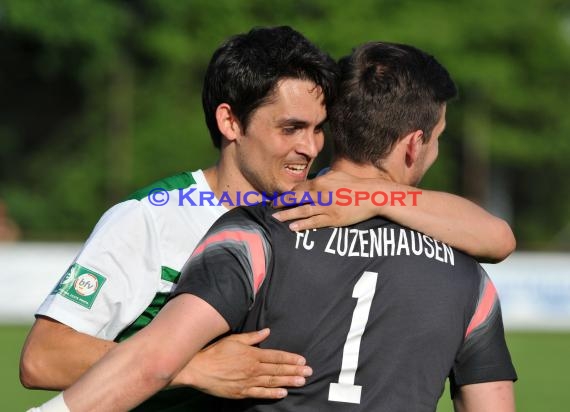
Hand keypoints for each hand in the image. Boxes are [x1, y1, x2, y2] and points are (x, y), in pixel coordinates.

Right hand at [173, 329, 311, 398]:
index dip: (291, 358)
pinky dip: (272, 393)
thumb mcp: (235, 339)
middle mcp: (253, 368)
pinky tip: (283, 393)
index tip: (302, 360)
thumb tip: (267, 331)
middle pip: (278, 369)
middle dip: (295, 371)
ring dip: (288, 381)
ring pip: (272, 381)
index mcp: (252, 354)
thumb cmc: (215, 352)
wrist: (199, 369)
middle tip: (309, 372)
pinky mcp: (242, 392)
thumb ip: (253, 337)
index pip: (276, 356)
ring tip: (301, 382)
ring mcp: (248, 381)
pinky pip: (260, 393)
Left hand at [273, 170, 398, 230]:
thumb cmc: (355, 185)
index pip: (299, 188)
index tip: (280, 198)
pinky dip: (302, 225)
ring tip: (275, 218)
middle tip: (272, 207)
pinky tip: (292, 227)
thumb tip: (313, 181)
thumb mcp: (337, 175)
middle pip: (296, 198)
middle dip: (282, 203)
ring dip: (287, 214)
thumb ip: (323, 178)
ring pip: (302, 211)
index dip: (289, 194)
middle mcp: (321, 193)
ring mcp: (326, 207)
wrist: (372, 195)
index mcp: (321, 182)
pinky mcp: (333, 218)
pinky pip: (314, 222)